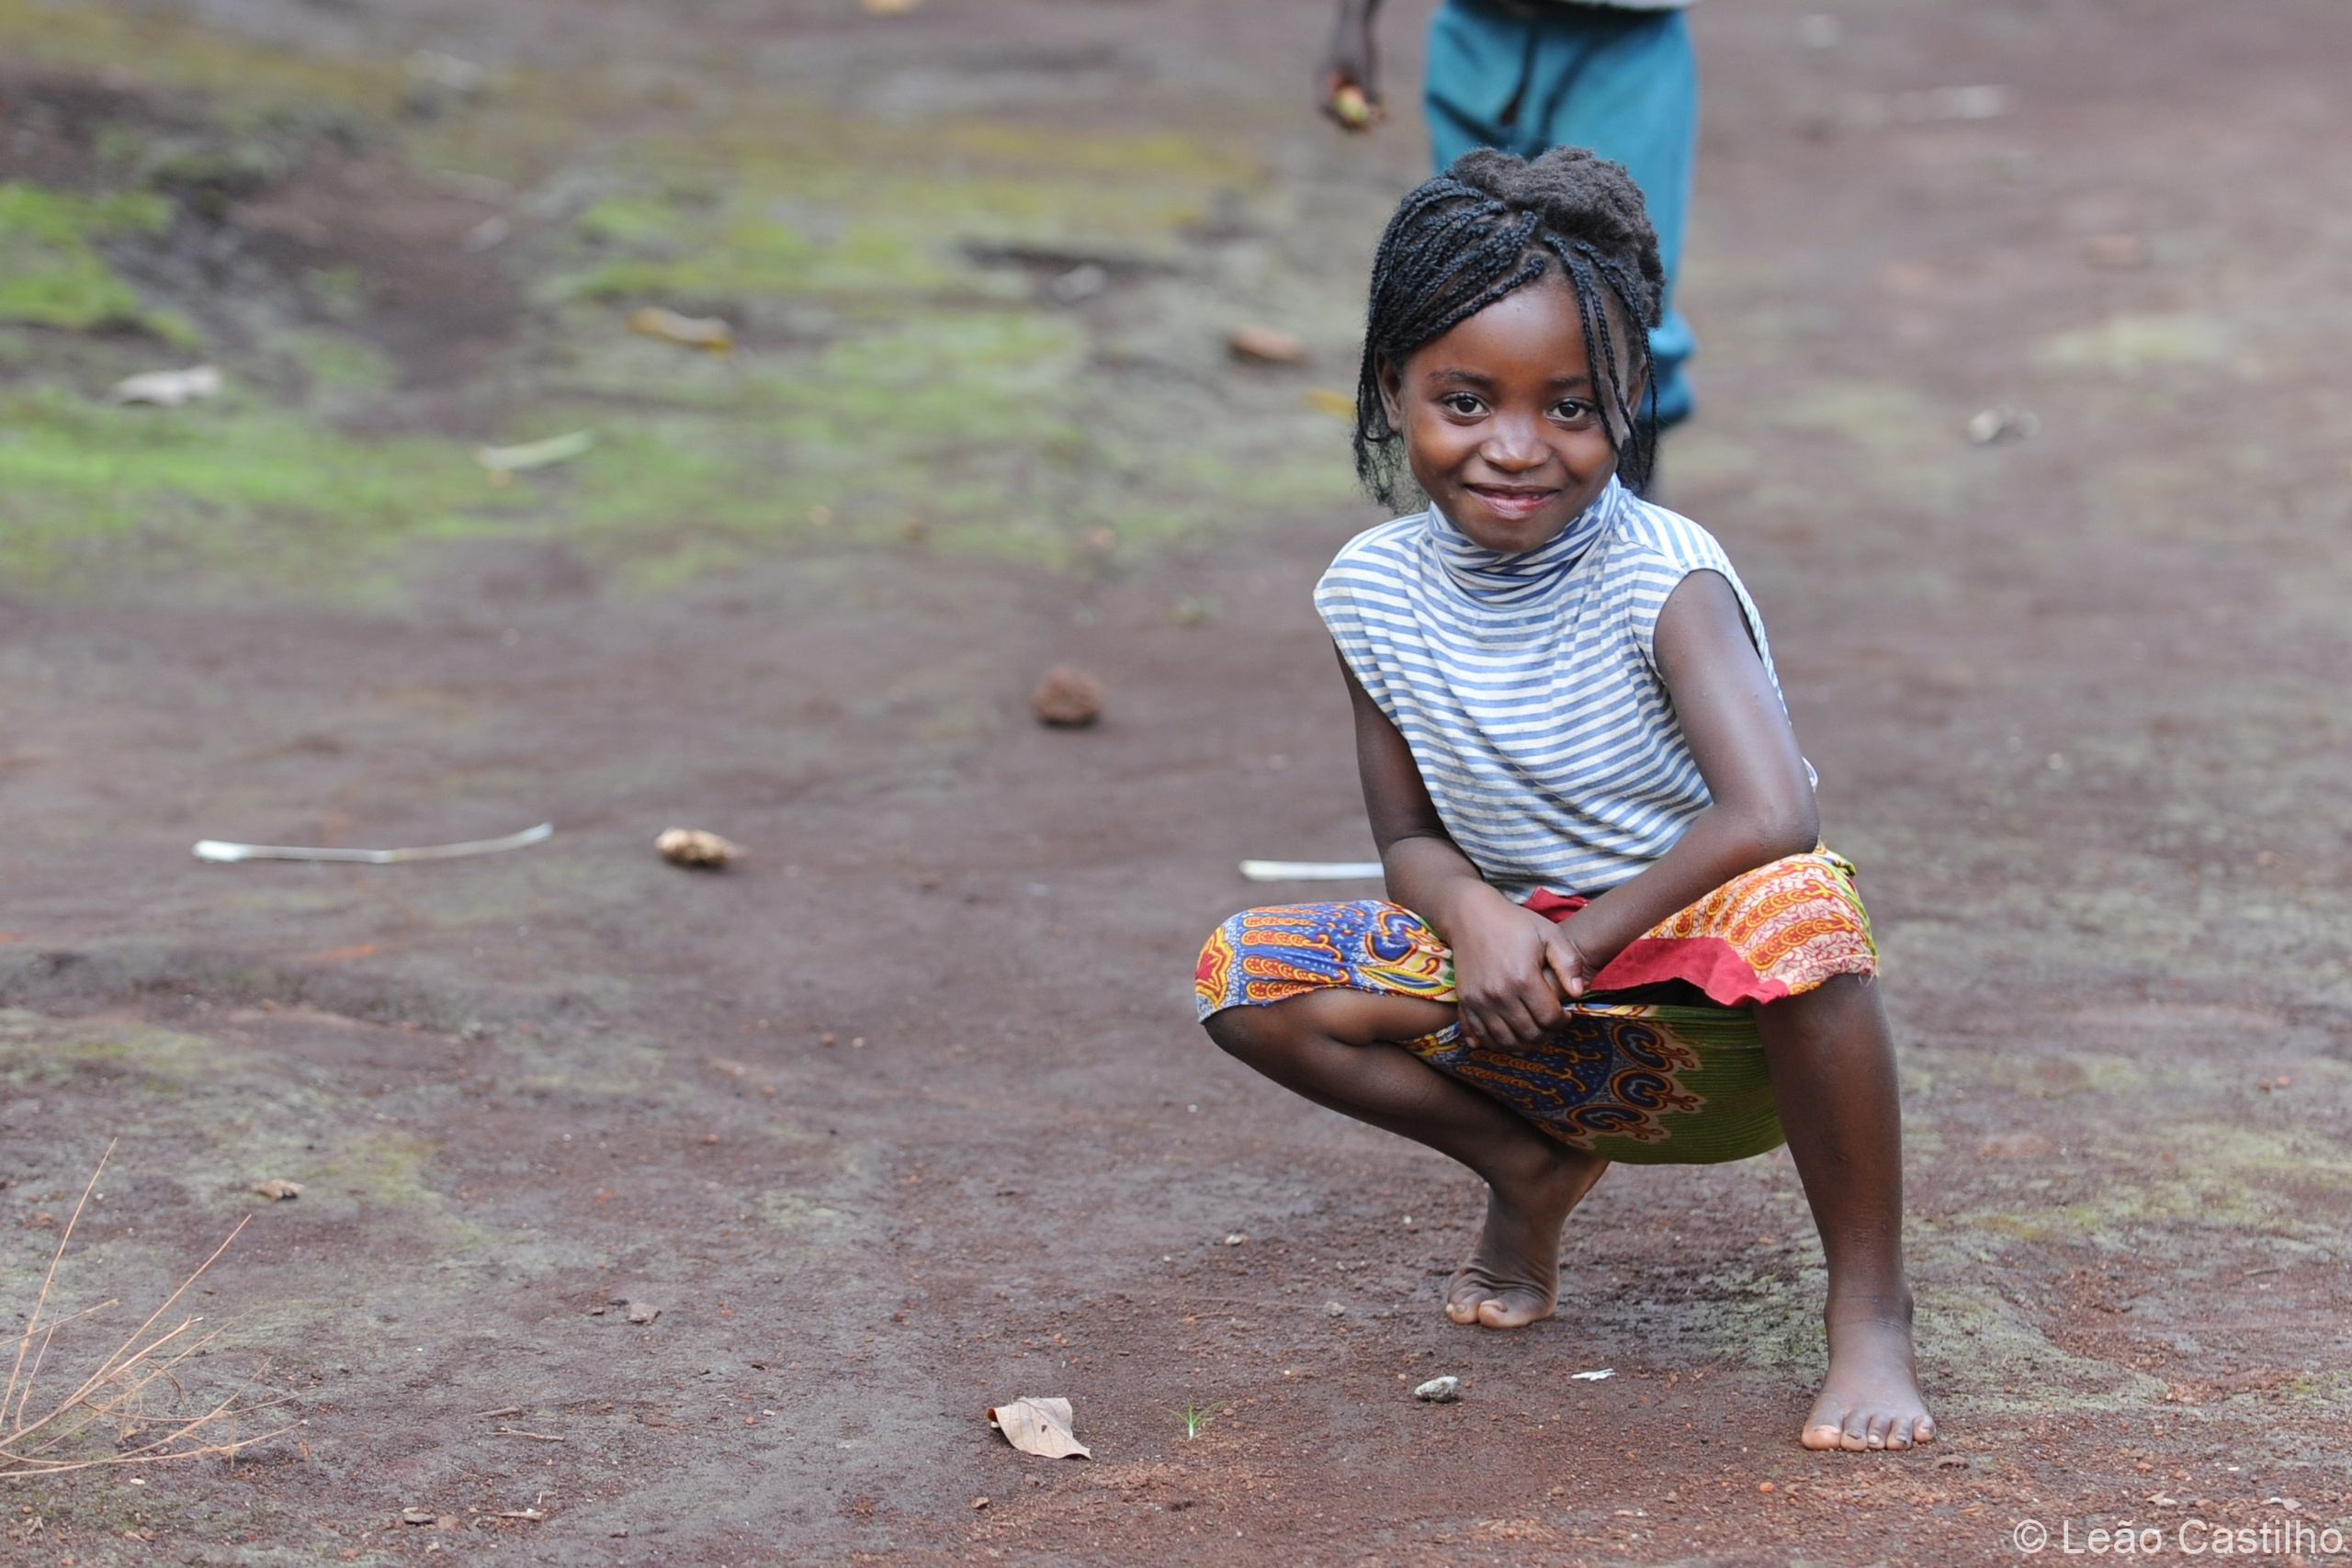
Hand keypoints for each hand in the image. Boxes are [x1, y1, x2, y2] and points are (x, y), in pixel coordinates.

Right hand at [1318, 12, 1383, 132]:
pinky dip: (1370, 99)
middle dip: (1354, 122)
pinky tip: (1386, 100)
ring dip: (1367, 112)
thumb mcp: (1364, 67)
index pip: (1327, 107)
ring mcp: (1338, 81)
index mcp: (1323, 78)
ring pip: (1351, 104)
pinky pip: (1358, 95)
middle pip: (1337, 111)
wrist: (1358, 18)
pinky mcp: (1349, 78)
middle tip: (1371, 133)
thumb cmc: (1359, 40)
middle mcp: (1328, 83)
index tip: (1358, 127)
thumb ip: (1367, 90)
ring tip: (1387, 117)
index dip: (1341, 120)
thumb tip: (1372, 116)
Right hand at [1447, 899, 1594, 1051]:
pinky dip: (1494, 1042)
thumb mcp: (1550, 934)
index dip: (1562, 1022)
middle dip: (1546, 1035)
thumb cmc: (1514, 923)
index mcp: (1523, 978)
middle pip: (1528, 1033)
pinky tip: (1507, 1037)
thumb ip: (1569, 963)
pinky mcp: (1464, 1001)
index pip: (1549, 1018)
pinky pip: (1479, 1034)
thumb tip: (1578, 994)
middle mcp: (1499, 994)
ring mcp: (1479, 1000)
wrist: (1471, 915)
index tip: (1565, 1015)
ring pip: (1504, 1040)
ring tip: (1533, 1032)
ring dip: (1523, 1044)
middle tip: (1551, 1026)